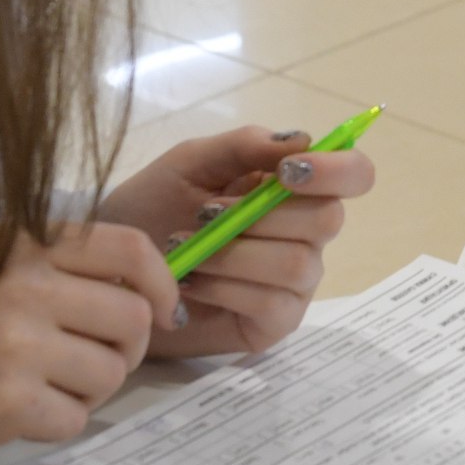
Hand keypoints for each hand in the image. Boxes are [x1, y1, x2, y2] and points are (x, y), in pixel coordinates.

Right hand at [0, 223, 178, 455]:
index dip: (162, 283)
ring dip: (90, 389)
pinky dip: (59, 421)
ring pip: (113, 372)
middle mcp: (24, 285)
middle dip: (127, 348)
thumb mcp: (3, 266)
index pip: (129, 249)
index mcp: (27, 244)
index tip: (165, 310)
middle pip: (133, 319)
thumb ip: (69, 267)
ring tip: (46, 383)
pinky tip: (23, 408)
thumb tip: (154, 292)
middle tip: (94, 359)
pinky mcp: (11, 399)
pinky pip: (78, 418)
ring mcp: (17, 343)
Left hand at [94, 126, 376, 359]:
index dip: (336, 170)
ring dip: (233, 253)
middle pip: (327, 219)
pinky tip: (190, 284)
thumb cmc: (152, 207)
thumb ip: (244, 146)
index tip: (285, 172)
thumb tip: (303, 141)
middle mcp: (306, 235)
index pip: (355, 174)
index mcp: (295, 189)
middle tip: (205, 214)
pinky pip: (271, 303)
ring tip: (186, 250)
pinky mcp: (274, 324)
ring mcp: (295, 283)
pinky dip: (224, 287)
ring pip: (295, 263)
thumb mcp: (190, 163)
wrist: (110, 265)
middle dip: (262, 214)